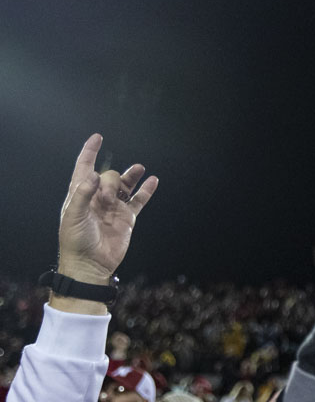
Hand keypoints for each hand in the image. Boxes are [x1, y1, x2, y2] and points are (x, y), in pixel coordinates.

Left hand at [57, 134, 158, 285]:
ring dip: (131, 176)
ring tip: (139, 169)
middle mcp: (97, 198)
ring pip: (125, 185)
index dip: (89, 152)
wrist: (90, 264)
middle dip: (110, 181)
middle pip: (107, 177)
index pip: (84, 168)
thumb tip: (94, 174)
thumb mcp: (74, 216)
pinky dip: (146, 191)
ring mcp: (113, 207)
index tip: (97, 138)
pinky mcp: (127, 218)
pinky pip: (139, 201)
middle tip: (107, 198)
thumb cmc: (75, 241)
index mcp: (80, 195)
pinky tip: (153, 180)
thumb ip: (83, 194)